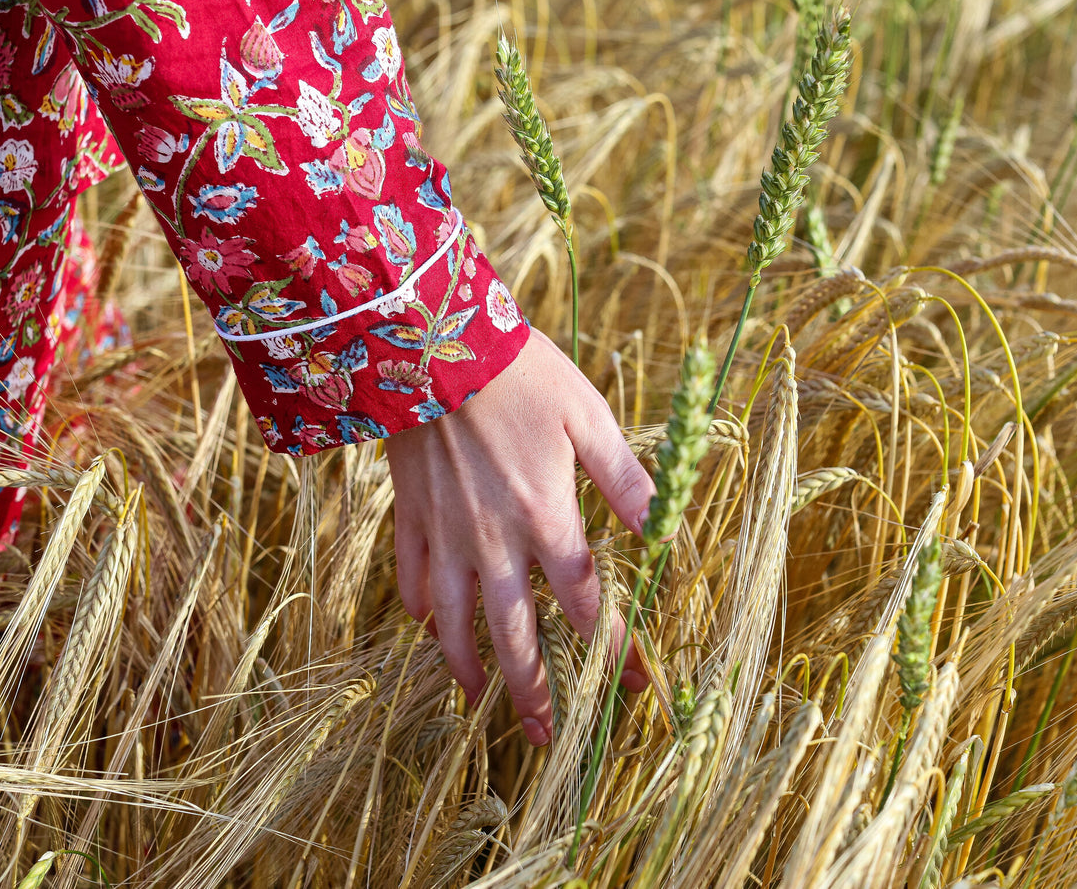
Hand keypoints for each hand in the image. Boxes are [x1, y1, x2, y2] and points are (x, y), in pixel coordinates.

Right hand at [384, 327, 653, 746]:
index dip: (616, 650)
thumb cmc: (519, 373)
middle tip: (548, 735)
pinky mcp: (409, 516)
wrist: (429, 341)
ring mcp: (444, 533)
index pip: (589, 602)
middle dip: (535, 690)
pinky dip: (420, 611)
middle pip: (516, 633)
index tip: (636, 687)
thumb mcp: (588, 416)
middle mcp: (493, 540)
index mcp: (546, 517)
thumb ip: (627, 480)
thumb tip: (666, 532)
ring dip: (470, 667)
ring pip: (454, 621)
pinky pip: (410, 577)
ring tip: (481, 703)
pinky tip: (427, 629)